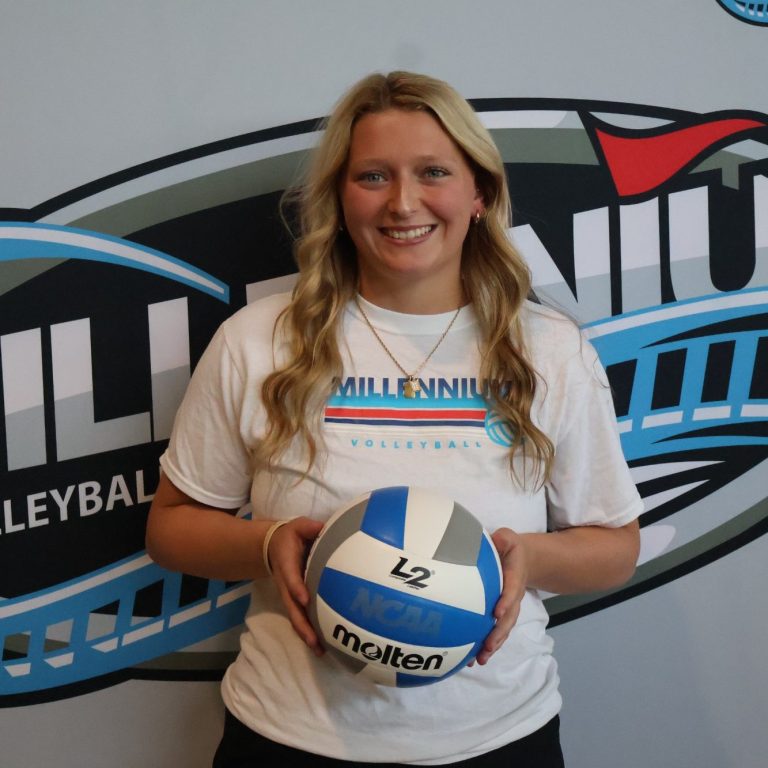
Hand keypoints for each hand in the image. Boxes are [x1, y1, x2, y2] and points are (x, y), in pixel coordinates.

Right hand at [266, 517, 324, 656]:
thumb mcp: (297, 527)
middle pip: (292, 608)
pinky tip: (323, 645)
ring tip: (320, 652)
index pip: (290, 578)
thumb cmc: (289, 538)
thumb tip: (324, 527)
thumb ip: (308, 527)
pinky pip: (301, 618)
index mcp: (287, 566)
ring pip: (296, 618)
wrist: (271, 549)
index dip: (296, 588)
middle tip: (315, 642)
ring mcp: (290, 596)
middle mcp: (287, 585)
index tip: (304, 598)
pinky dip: (309, 632)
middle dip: (303, 626)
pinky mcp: (296, 601)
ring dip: (306, 635)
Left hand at [474, 527, 528, 665]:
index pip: (512, 590)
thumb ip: (503, 539)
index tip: (497, 613)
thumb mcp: (508, 537)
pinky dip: (487, 645)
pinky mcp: (501, 614)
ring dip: (493, 644)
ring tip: (480, 659)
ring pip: (503, 629)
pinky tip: (473, 658)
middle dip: (498, 633)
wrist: (523, 560)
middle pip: (509, 618)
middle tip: (487, 646)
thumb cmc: (509, 548)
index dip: (506, 601)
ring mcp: (509, 607)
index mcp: (515, 577)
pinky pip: (496, 631)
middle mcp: (513, 596)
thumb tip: (495, 540)